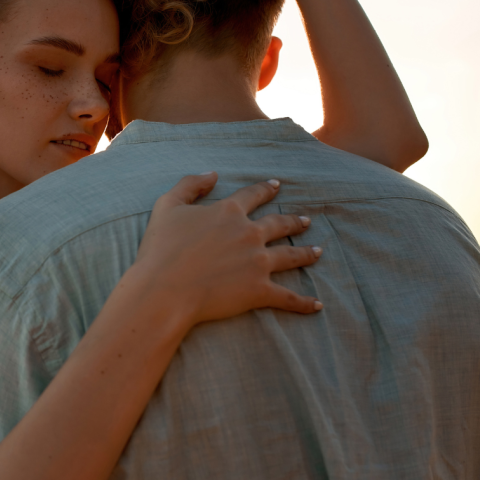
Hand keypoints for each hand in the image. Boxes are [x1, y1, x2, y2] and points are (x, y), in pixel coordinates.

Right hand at [132, 172, 321, 327]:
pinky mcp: (259, 291)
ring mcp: (258, 263)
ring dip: (306, 253)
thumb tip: (212, 174)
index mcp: (229, 212)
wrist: (164, 289)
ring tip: (319, 252)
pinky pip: (288, 297)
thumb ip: (190, 185)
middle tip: (306, 220)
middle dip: (294, 221)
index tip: (276, 185)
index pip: (253, 195)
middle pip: (279, 224)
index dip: (265, 189)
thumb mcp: (167, 206)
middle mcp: (250, 234)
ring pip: (291, 256)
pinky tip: (317, 305)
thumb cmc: (160, 248)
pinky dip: (304, 303)